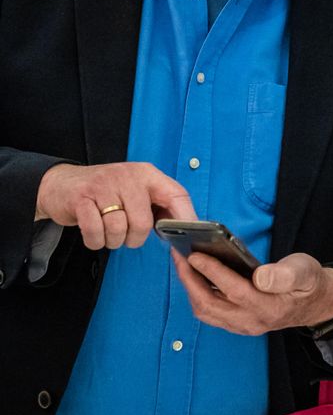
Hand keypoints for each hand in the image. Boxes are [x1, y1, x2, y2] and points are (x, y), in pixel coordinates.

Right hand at [35, 162, 196, 250]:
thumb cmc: (106, 193)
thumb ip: (158, 205)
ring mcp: (104, 186)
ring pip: (118, 229)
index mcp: (147, 174)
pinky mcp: (82, 198)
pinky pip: (95, 232)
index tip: (188, 235)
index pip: (176, 194)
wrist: (61, 184)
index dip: (185, 217)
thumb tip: (183, 227)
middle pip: (143, 223)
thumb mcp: (135, 191)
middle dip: (134, 238)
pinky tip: (95, 233)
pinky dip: (95, 241)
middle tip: (125, 234)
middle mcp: (128, 176)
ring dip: (113, 240)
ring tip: (108, 231)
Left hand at [172, 250, 332, 336]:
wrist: (315, 303)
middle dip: (190, 280)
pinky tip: (194, 276)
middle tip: (179, 256)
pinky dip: (197, 294)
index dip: (213, 272)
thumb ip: (286, 275)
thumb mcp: (305, 271)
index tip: (195, 255)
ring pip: (206, 311)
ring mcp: (242, 326)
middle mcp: (252, 321)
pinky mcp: (236, 323)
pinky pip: (209, 312)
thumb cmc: (309, 282)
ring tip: (181, 263)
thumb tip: (260, 276)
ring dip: (190, 288)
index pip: (234, 291)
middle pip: (211, 305)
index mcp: (270, 307)